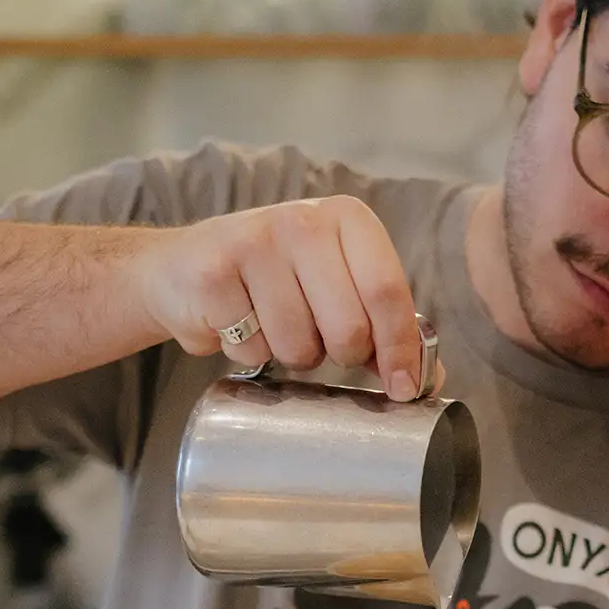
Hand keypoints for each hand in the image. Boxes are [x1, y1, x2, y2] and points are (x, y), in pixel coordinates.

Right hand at [137, 196, 424, 399]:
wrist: (181, 269)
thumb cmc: (274, 284)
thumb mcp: (335, 290)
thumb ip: (383, 329)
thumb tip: (427, 380)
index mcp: (348, 219)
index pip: (388, 292)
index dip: (399, 349)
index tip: (402, 389)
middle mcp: (304, 220)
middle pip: (349, 328)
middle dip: (338, 355)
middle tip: (317, 341)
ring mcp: (255, 242)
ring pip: (300, 347)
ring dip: (289, 356)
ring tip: (270, 326)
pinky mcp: (214, 273)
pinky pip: (253, 350)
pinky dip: (248, 354)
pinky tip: (236, 325)